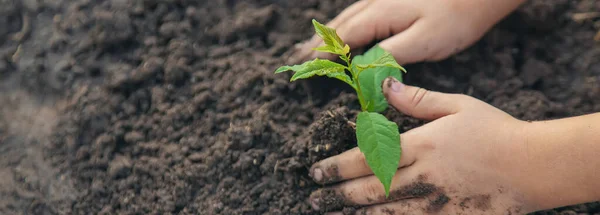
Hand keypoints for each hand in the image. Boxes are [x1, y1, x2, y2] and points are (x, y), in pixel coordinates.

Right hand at [293, 0, 524, 64]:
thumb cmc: (455, 17)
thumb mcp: (424, 42)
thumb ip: (391, 56)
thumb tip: (364, 72)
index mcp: (380, 16)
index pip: (343, 38)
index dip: (323, 54)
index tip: (304, 67)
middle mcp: (376, 4)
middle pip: (339, 26)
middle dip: (317, 43)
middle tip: (296, 58)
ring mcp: (383, 0)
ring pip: (347, 18)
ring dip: (327, 34)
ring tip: (309, 45)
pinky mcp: (392, 1)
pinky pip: (358, 13)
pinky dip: (343, 25)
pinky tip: (342, 30)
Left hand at [308, 77, 538, 213]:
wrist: (535, 167)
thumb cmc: (496, 131)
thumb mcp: (457, 106)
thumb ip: (417, 99)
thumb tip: (385, 86)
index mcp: (422, 145)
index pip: (368, 157)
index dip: (337, 165)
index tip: (316, 171)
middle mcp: (423, 176)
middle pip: (370, 187)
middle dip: (337, 193)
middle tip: (314, 196)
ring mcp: (435, 202)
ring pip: (385, 211)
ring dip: (355, 211)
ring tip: (334, 211)